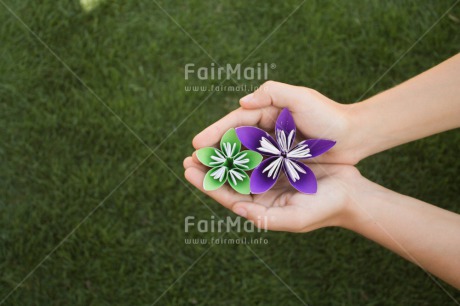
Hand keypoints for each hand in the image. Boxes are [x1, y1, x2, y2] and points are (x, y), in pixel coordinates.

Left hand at [183, 153, 362, 231]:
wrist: (351, 193)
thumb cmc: (324, 209)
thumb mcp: (294, 218)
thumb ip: (264, 218)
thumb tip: (236, 208)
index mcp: (261, 206)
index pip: (228, 196)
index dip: (207, 184)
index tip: (189, 171)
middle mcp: (262, 190)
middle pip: (230, 178)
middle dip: (209, 167)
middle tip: (190, 156)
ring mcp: (270, 174)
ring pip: (240, 162)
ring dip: (223, 152)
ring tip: (205, 143)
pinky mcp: (281, 159)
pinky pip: (258, 149)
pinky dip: (244, 142)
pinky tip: (232, 133)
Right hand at [193, 81, 363, 164]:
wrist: (355, 136)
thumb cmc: (329, 116)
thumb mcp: (302, 97)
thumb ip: (271, 93)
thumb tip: (241, 102)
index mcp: (267, 110)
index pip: (235, 121)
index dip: (214, 132)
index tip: (196, 145)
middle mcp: (267, 128)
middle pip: (233, 140)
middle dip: (213, 152)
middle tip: (191, 163)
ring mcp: (274, 145)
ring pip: (242, 155)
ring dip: (224, 165)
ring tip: (204, 176)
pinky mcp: (282, 160)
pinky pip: (257, 167)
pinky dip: (243, 174)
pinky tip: (231, 184)